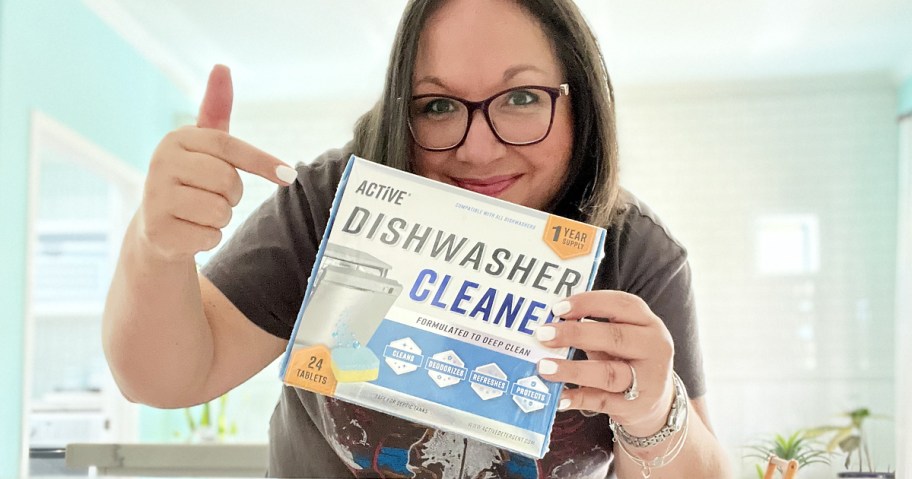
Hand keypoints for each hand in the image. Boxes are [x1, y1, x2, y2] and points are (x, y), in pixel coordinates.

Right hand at [138, 65, 297, 261]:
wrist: (158, 227)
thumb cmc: (192, 179)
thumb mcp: (204, 145)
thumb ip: (216, 109)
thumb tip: (221, 66)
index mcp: (176, 138)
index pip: (228, 147)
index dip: (262, 161)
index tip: (289, 175)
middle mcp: (160, 162)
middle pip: (227, 181)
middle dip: (232, 194)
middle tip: (213, 195)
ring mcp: (156, 197)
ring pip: (220, 210)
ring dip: (220, 217)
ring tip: (199, 212)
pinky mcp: (158, 230)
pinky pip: (209, 236)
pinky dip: (209, 238)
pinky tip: (190, 230)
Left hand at [535, 291, 675, 436]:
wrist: (657, 402)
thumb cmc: (629, 359)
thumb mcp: (622, 338)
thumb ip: (593, 328)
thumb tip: (551, 325)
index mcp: (648, 323)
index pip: (622, 304)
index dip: (589, 303)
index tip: (557, 307)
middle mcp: (653, 349)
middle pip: (615, 337)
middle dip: (575, 334)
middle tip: (543, 335)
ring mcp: (647, 380)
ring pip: (608, 373)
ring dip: (573, 370)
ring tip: (544, 367)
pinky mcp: (635, 406)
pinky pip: (601, 401)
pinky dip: (577, 398)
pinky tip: (558, 396)